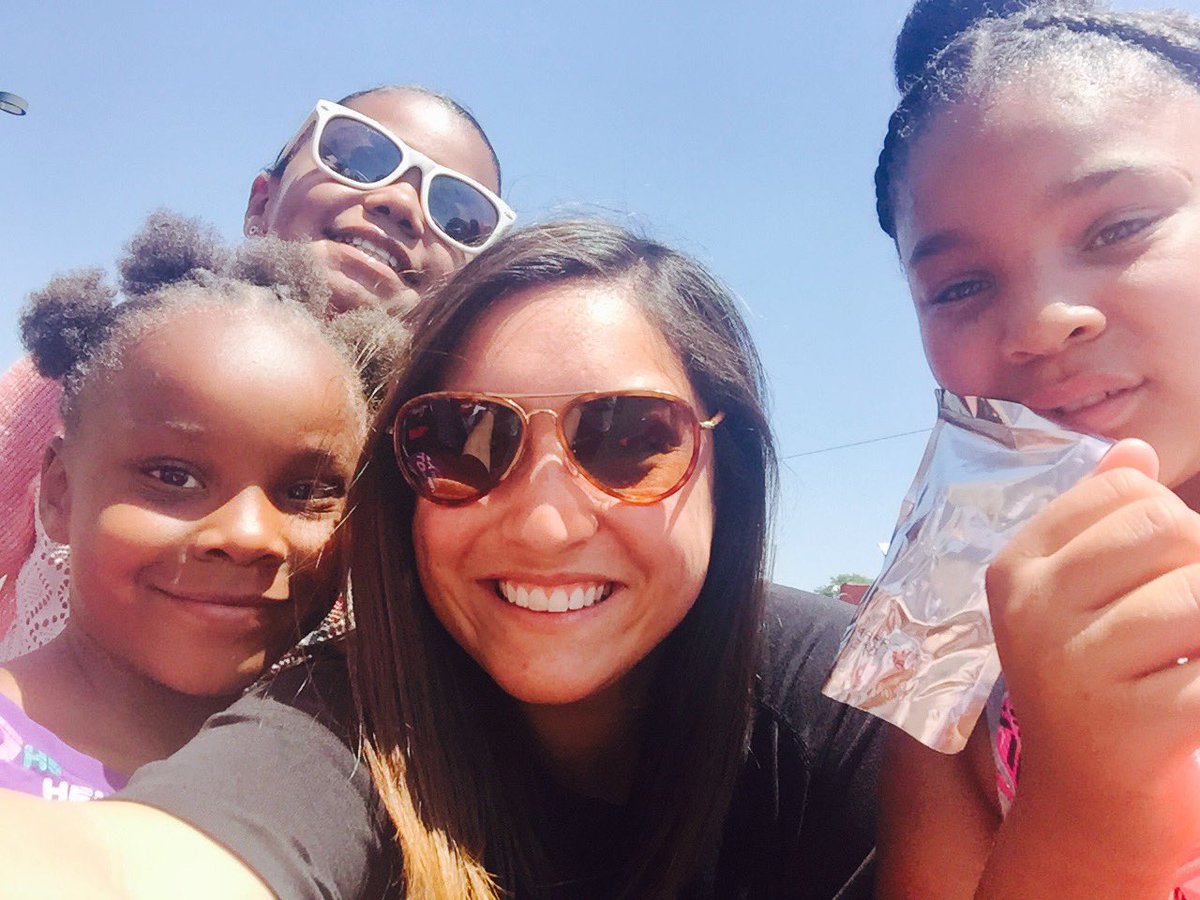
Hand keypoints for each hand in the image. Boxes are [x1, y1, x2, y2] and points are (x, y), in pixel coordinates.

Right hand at [986, 439, 1199, 874]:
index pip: (1125, 491)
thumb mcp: (1079, 601)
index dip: (1169, 526)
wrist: (1089, 812)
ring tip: (1187, 658)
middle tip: (1185, 624)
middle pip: (1167, 529)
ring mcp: (1077, 666)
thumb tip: (1132, 449)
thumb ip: (1102, 522)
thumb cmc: (1096, 691)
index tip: (1160, 577)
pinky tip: (1192, 700)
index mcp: (1017, 570)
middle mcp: (1033, 612)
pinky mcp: (1136, 723)